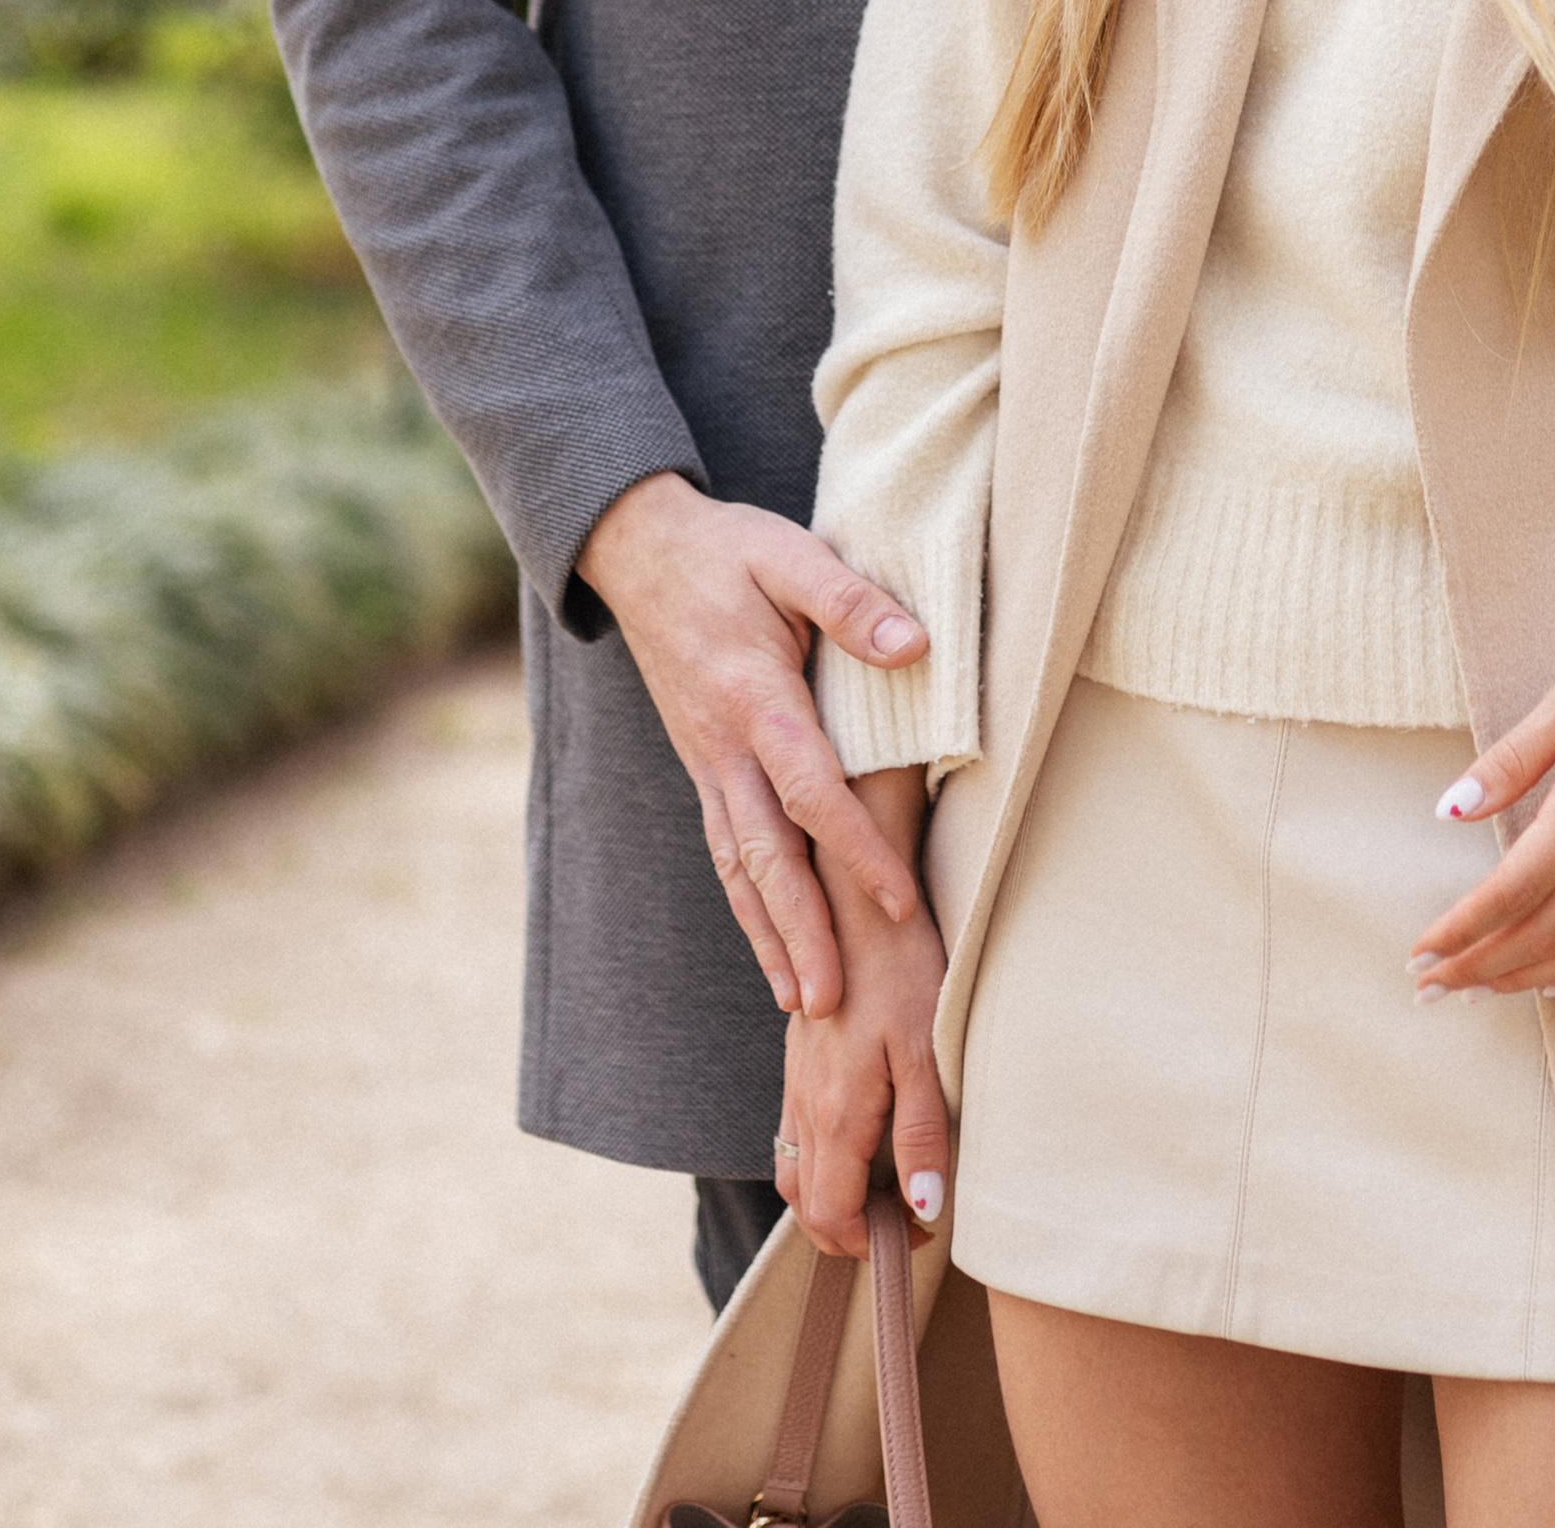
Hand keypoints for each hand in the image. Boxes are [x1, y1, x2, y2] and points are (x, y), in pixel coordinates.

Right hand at [574, 473, 929, 1017]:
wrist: (639, 550)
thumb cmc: (726, 549)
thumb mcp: (789, 555)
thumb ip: (850, 602)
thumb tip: (915, 649)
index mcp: (753, 696)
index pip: (810, 791)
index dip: (856, 851)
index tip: (896, 904)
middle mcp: (723, 745)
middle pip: (765, 855)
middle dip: (801, 931)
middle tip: (834, 1005)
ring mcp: (706, 761)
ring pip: (737, 865)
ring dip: (769, 935)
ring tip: (803, 1004)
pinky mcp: (702, 766)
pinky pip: (724, 847)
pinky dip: (746, 904)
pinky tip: (770, 945)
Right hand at [780, 768, 949, 1261]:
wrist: (854, 897)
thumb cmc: (901, 970)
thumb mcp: (926, 1053)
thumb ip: (922, 1135)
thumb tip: (921, 1209)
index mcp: (835, 1113)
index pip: (831, 1215)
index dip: (869, 1244)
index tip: (915, 1236)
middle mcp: (805, 1104)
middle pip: (805, 1202)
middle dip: (845, 1231)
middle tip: (901, 1225)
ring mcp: (797, 1078)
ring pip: (795, 1167)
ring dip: (829, 1197)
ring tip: (883, 1192)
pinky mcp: (799, 1056)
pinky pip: (794, 1130)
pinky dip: (820, 1159)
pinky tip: (860, 1138)